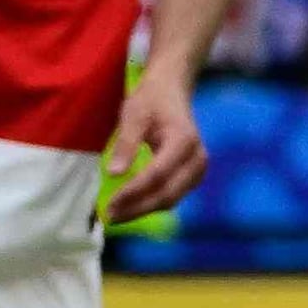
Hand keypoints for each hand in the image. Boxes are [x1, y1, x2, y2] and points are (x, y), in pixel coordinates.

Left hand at [103, 65, 207, 224]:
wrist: (172, 91)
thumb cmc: (151, 100)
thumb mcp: (134, 115)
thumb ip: (126, 144)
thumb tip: (114, 174)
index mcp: (184, 141)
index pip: (157, 175)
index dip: (133, 192)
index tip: (109, 203)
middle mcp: (197, 159)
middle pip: (168, 193)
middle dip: (137, 208)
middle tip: (109, 216)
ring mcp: (198, 170)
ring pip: (172, 199)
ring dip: (144, 210)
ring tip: (117, 214)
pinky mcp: (193, 176)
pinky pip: (173, 196)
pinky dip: (152, 204)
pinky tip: (132, 206)